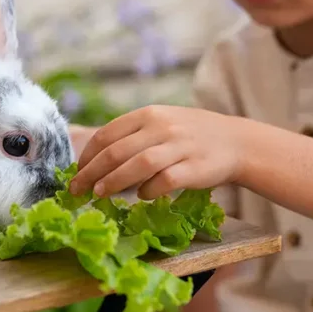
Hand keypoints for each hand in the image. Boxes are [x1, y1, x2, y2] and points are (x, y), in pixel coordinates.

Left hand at [69, 105, 246, 199]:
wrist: (236, 141)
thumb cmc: (191, 136)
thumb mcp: (162, 123)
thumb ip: (133, 136)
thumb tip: (96, 161)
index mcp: (149, 114)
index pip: (108, 133)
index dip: (87, 155)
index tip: (76, 172)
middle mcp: (162, 127)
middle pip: (117, 151)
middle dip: (92, 172)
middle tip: (77, 189)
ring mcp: (179, 147)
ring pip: (138, 164)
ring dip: (114, 181)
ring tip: (99, 194)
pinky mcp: (194, 168)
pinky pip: (165, 181)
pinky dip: (148, 191)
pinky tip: (142, 197)